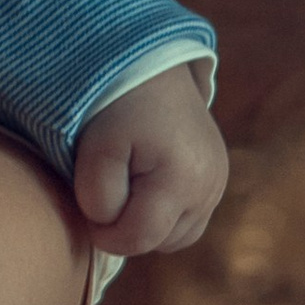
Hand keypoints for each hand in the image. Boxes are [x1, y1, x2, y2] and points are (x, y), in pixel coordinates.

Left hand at [72, 66, 227, 256]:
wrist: (148, 62)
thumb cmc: (115, 104)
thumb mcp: (96, 148)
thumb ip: (98, 196)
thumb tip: (109, 228)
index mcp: (183, 179)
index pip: (138, 238)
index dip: (104, 233)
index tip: (85, 207)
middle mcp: (211, 186)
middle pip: (160, 242)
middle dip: (127, 227)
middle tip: (104, 188)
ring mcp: (218, 183)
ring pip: (177, 237)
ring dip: (147, 224)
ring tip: (125, 185)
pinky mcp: (217, 178)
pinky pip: (189, 220)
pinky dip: (164, 214)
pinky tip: (143, 187)